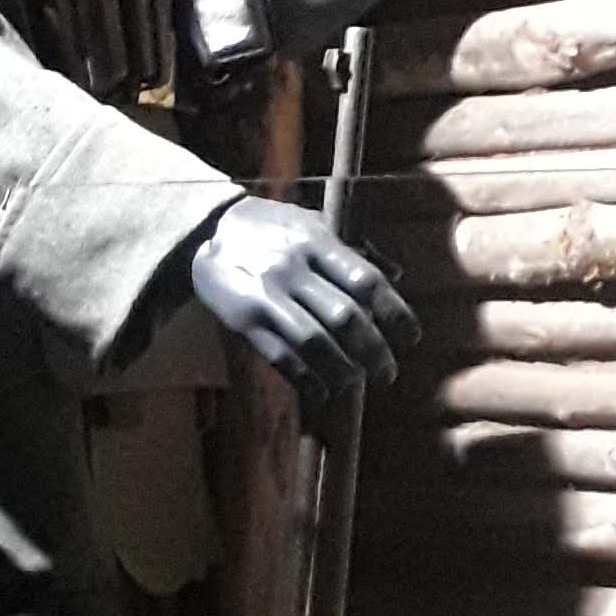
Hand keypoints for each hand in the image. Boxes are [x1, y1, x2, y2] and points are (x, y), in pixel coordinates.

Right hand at [188, 196, 418, 419]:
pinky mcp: (244, 320)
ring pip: (315, 342)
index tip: (410, 338)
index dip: (395, 313)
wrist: (204, 231)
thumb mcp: (310, 224)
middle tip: (388, 373)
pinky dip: (306, 378)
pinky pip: (281, 356)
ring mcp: (267, 296)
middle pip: (345, 318)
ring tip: (356, 382)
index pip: (366, 282)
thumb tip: (397, 274)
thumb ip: (351, 250)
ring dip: (342, 370)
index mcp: (316, 242)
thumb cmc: (269, 228)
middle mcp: (294, 269)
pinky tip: (321, 391)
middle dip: (374, 351)